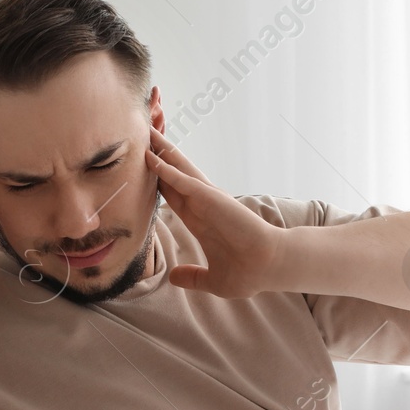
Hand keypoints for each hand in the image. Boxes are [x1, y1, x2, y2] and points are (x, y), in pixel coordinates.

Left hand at [146, 124, 286, 297]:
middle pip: (172, 173)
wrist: (269, 268)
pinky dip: (166, 170)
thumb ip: (192, 277)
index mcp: (200, 219)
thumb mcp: (212, 280)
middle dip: (157, 153)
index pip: (171, 193)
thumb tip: (174, 278)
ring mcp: (206, 199)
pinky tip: (150, 158)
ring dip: (160, 150)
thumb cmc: (248, 273)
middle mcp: (202, 204)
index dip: (156, 178)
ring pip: (177, 169)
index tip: (140, 165)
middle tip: (142, 131)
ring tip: (145, 129)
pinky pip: (183, 182)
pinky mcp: (211, 199)